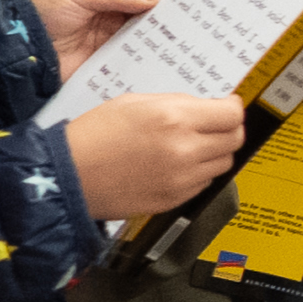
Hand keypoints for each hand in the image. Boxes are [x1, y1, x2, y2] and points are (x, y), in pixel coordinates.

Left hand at [30, 0, 163, 75]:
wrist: (28, 49)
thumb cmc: (46, 13)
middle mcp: (118, 12)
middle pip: (152, 9)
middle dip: (166, 12)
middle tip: (181, 19)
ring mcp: (118, 36)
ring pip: (150, 33)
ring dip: (162, 35)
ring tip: (176, 38)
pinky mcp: (115, 59)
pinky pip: (138, 57)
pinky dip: (151, 57)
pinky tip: (163, 56)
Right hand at [65, 90, 245, 223]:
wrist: (68, 177)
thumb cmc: (93, 136)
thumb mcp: (134, 101)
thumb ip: (176, 103)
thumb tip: (207, 107)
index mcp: (174, 119)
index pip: (232, 114)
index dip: (232, 107)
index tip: (227, 105)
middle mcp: (184, 150)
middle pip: (234, 139)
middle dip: (228, 128)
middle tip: (215, 124)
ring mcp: (181, 179)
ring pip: (223, 163)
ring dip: (215, 151)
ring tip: (193, 144)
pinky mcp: (174, 200)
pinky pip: (204, 183)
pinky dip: (198, 172)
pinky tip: (177, 163)